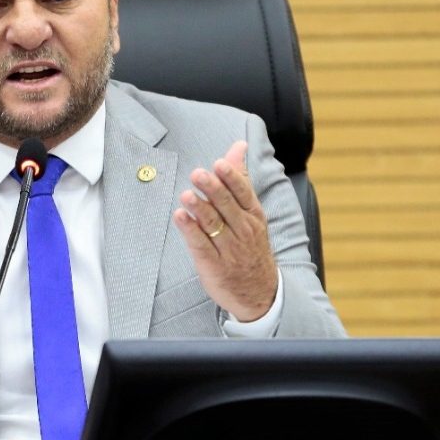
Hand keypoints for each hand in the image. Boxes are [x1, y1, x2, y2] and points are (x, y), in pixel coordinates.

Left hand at [172, 140, 277, 320]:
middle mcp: (242, 230)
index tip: (219, 164)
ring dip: (199, 208)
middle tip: (197, 174)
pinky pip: (200, 244)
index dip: (231, 178)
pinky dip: (190, 230)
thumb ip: (240, 179)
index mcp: (253, 215)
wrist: (260, 293)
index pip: (243, 193)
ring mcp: (228, 248)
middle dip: (212, 189)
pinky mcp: (212, 263)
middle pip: (226, 206)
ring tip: (187, 195)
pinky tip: (180, 216)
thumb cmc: (251, 245)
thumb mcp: (252, 213)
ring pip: (212, 224)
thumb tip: (238, 146)